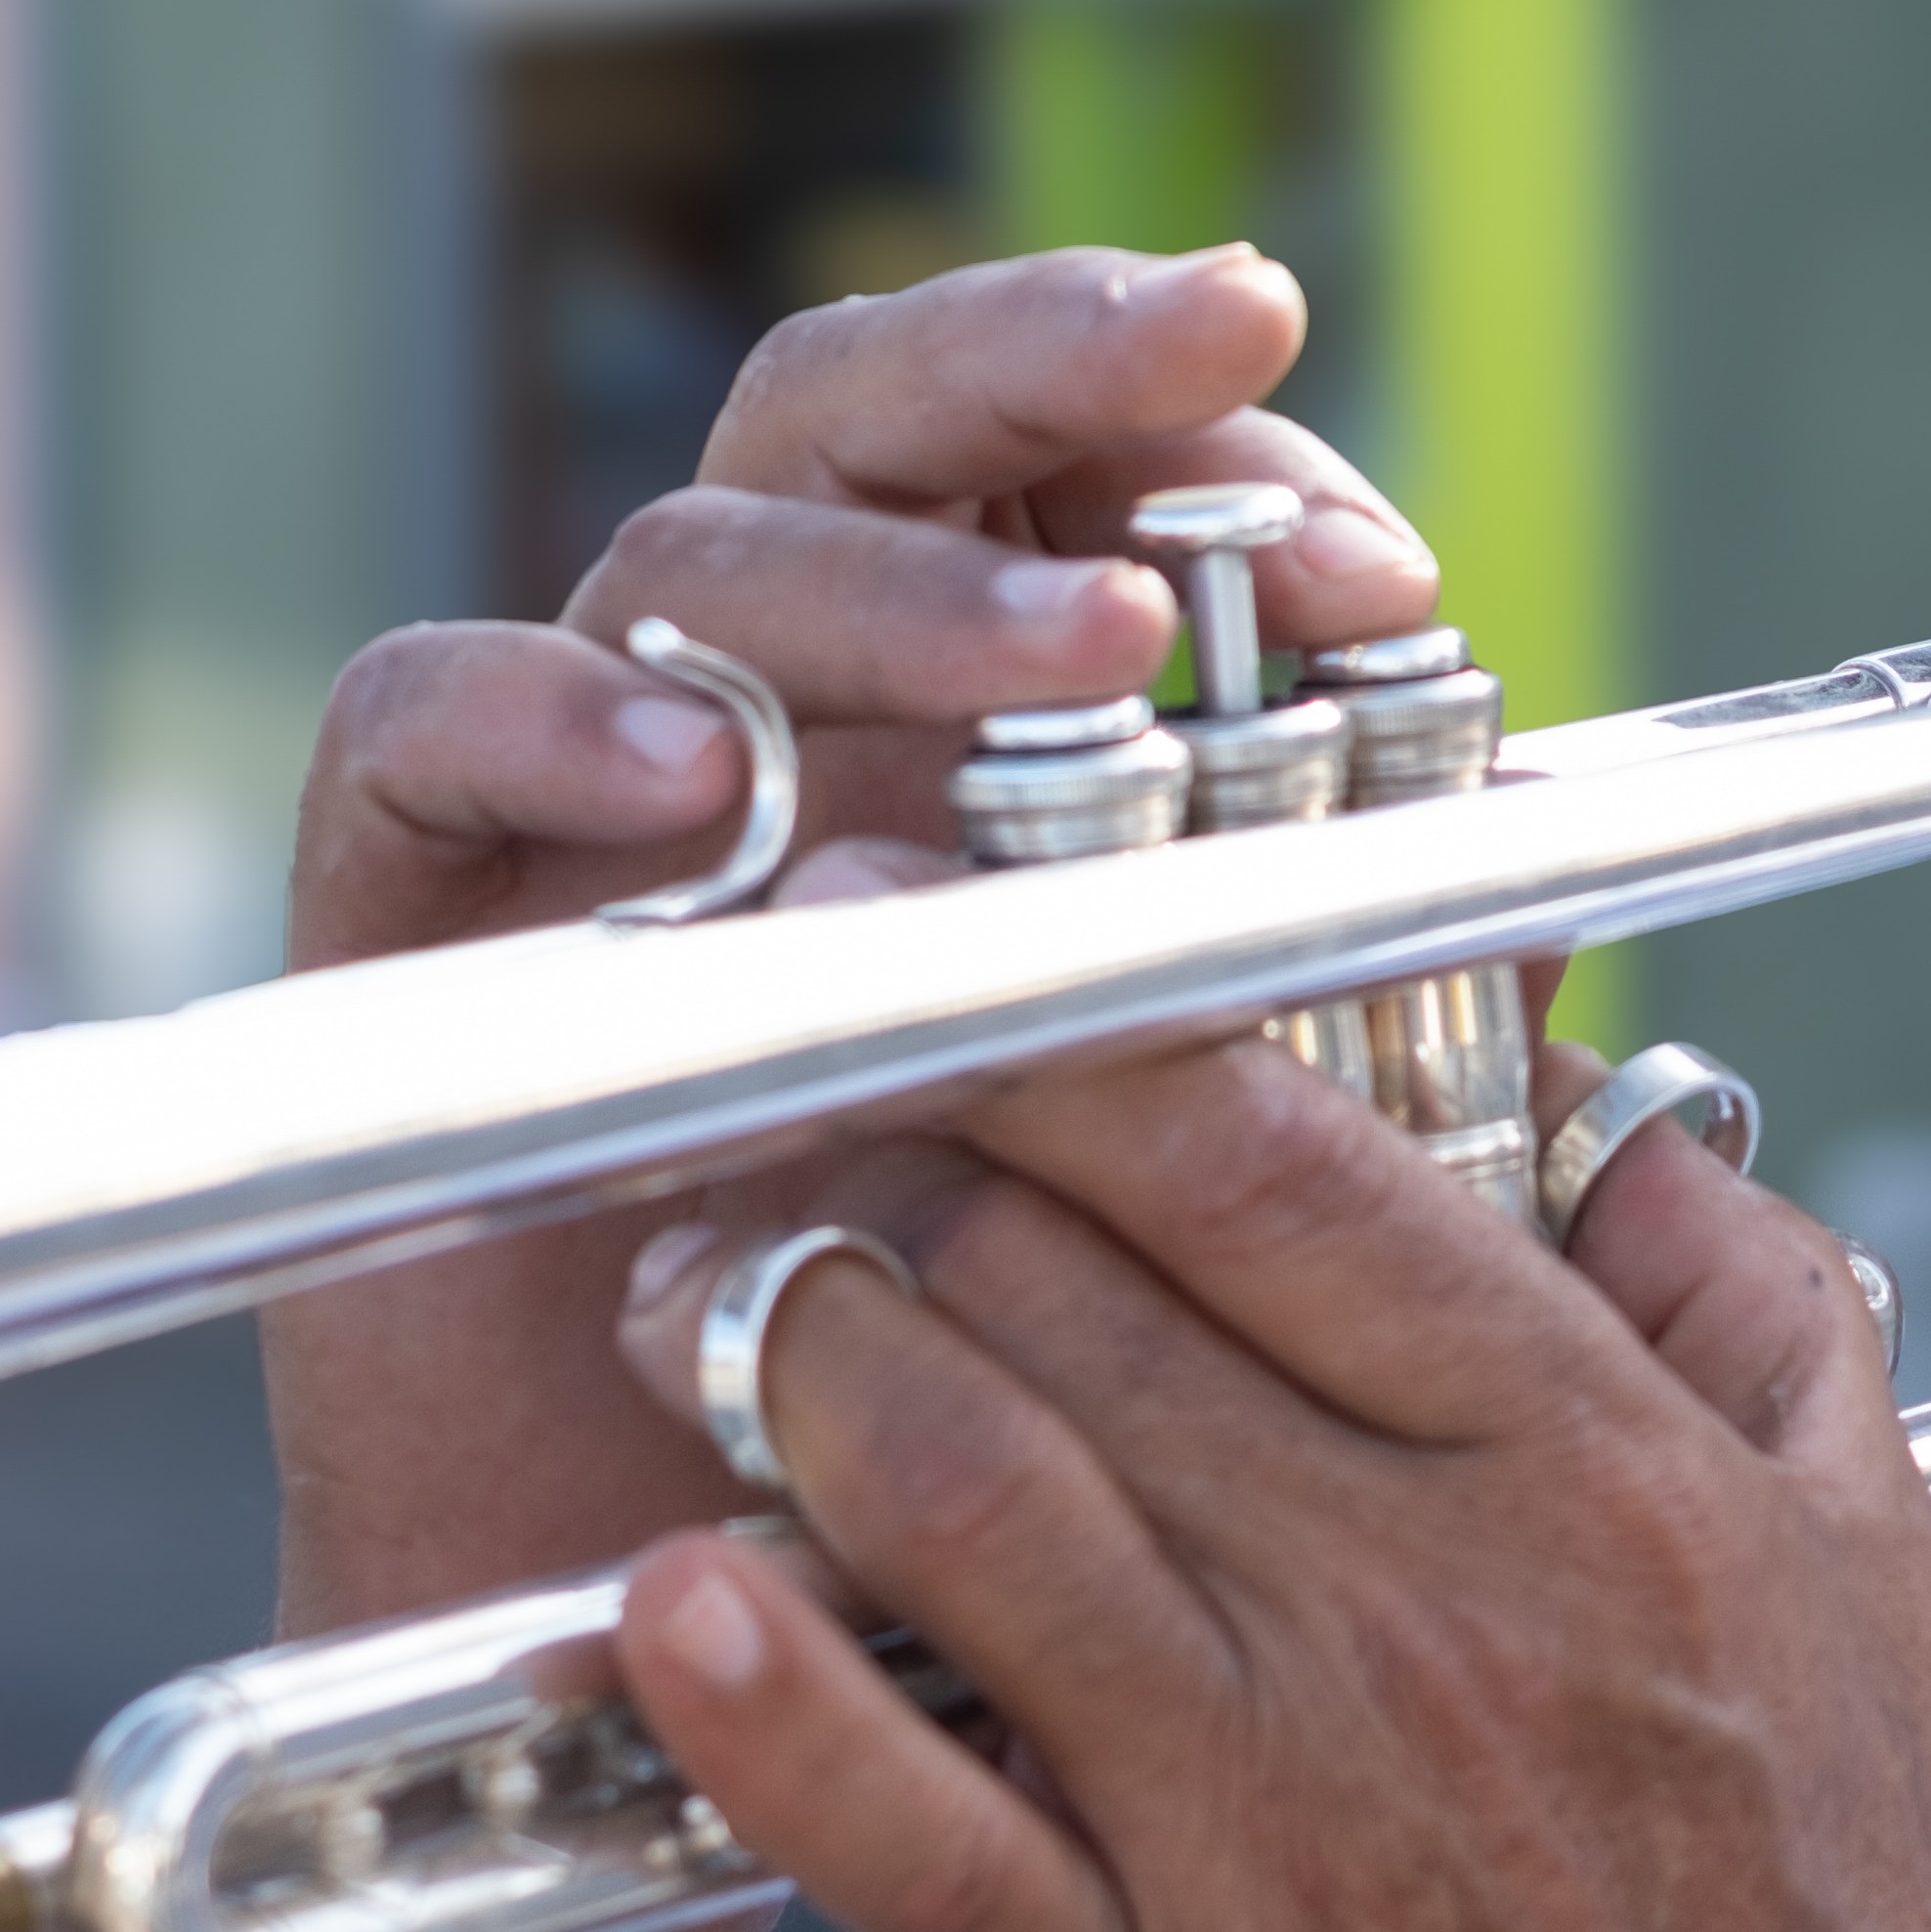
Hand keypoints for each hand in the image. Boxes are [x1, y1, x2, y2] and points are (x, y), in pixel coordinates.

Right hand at [256, 240, 1434, 1640]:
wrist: (653, 1596)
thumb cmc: (922, 1359)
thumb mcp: (1157, 1152)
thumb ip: (1315, 974)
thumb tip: (1536, 840)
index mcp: (947, 717)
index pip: (1071, 481)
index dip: (1221, 467)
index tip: (1380, 562)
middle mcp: (769, 704)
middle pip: (874, 418)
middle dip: (1055, 351)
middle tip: (1224, 335)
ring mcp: (576, 780)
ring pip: (691, 553)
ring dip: (898, 583)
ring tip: (1085, 652)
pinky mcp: (393, 896)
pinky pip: (420, 720)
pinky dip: (547, 710)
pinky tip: (696, 775)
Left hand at [599, 1042, 1930, 1931]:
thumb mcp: (1880, 1595)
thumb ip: (1768, 1320)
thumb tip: (1638, 1117)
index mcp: (1586, 1478)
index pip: (1278, 1158)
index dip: (1073, 1013)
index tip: (944, 934)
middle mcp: (1414, 1615)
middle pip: (1074, 1287)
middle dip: (886, 1156)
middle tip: (766, 1102)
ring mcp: (1258, 1821)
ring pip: (965, 1490)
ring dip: (786, 1354)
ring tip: (685, 1295)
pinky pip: (907, 1828)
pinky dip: (764, 1705)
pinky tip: (668, 1594)